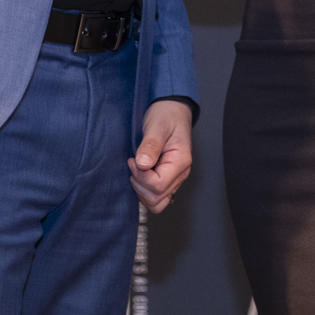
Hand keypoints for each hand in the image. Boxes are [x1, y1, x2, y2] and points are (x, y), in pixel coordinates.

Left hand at [128, 98, 193, 213]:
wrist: (172, 110)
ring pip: (156, 203)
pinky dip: (143, 191)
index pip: (158, 185)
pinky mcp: (167, 179)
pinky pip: (155, 197)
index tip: (133, 160)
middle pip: (157, 198)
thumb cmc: (167, 115)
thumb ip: (150, 145)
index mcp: (181, 162)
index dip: (141, 177)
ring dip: (141, 191)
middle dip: (139, 185)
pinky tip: (139, 174)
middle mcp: (180, 174)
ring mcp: (174, 178)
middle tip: (133, 165)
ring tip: (136, 170)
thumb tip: (142, 164)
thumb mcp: (157, 126)